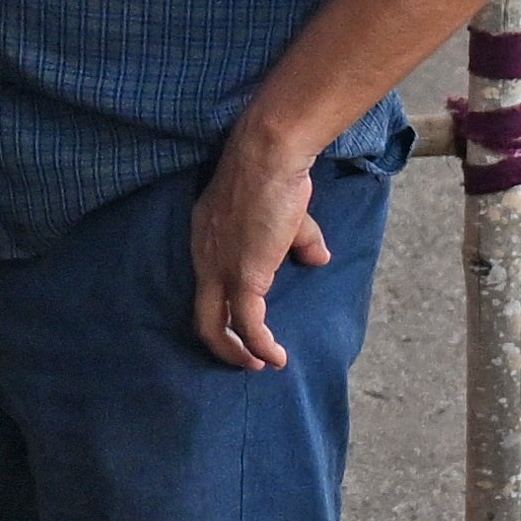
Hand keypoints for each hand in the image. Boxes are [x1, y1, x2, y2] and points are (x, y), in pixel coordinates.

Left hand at [181, 109, 334, 373]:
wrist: (269, 157)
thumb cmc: (277, 174)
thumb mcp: (289, 214)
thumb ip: (300, 239)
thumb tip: (319, 257)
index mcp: (206, 239)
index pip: (206, 283)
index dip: (222, 306)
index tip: (239, 322)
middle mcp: (204, 257)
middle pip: (201, 314)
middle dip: (221, 342)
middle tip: (242, 357)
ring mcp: (219, 269)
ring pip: (216, 325)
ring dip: (238, 351)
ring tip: (261, 364)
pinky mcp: (243, 277)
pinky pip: (247, 324)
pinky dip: (260, 346)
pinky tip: (276, 358)